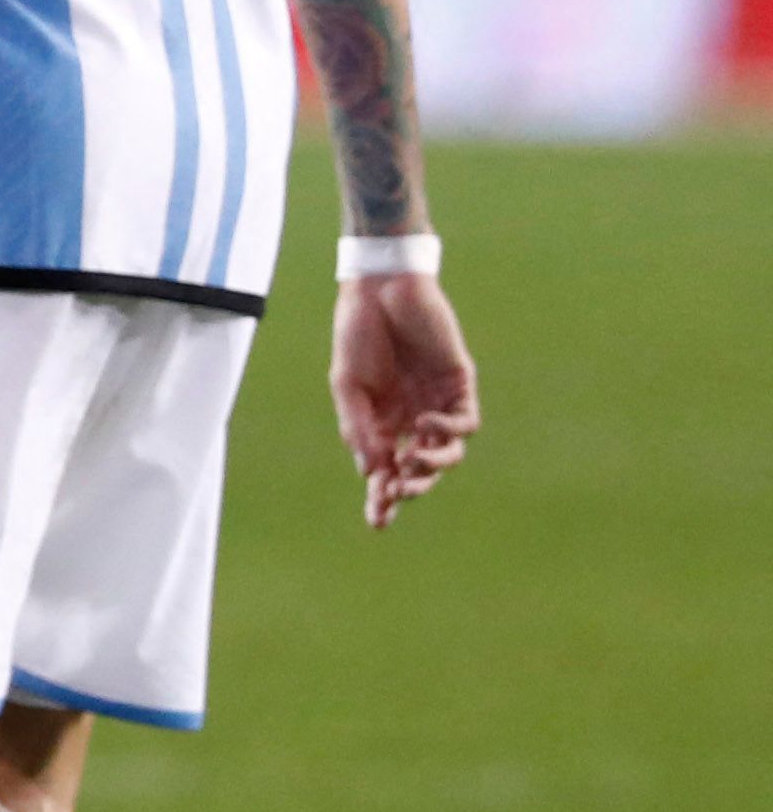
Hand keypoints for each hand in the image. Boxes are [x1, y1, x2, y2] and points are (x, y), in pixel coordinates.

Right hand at [330, 272, 477, 528]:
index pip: (384, 469)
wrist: (381, 289)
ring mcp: (437, 401)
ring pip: (448, 450)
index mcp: (380, 420)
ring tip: (411, 460)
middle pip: (419, 468)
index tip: (377, 522)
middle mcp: (412, 417)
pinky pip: (464, 420)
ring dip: (432, 465)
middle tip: (398, 495)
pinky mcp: (459, 382)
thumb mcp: (346, 385)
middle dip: (411, 488)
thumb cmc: (358, 333)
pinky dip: (448, 429)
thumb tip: (373, 471)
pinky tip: (425, 422)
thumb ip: (359, 427)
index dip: (382, 497)